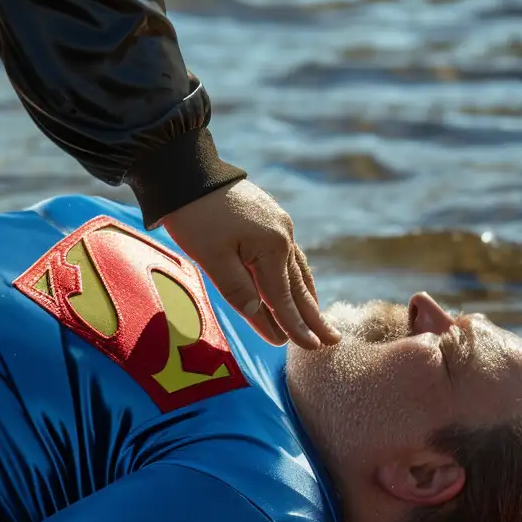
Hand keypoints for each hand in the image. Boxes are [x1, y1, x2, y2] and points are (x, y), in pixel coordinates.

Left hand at [161, 180, 339, 349]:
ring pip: (298, 270)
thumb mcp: (212, 258)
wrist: (188, 172)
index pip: (282, 297)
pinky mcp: (272, 219)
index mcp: (271, 247)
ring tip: (320, 318)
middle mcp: (284, 237)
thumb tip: (263, 316)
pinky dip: (296, 275)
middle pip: (299, 285)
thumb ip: (238, 290)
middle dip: (314, 316)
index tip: (311, 349)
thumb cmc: (195, 217)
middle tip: (333, 340)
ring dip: (309, 297)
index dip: (294, 326)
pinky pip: (290, 255)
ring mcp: (281, 226)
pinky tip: (298, 283)